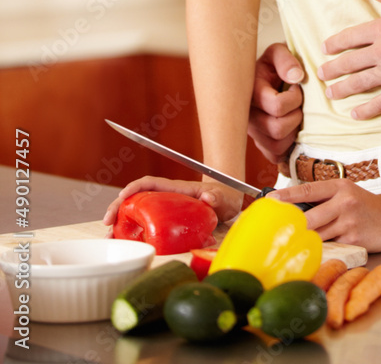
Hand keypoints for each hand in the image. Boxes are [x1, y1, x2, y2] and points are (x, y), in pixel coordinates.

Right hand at [102, 176, 241, 226]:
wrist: (228, 203)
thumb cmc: (224, 197)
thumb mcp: (223, 196)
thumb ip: (217, 196)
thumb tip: (210, 197)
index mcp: (175, 189)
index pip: (150, 183)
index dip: (134, 187)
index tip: (122, 197)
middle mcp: (165, 198)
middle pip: (136, 198)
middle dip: (118, 207)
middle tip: (107, 223)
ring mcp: (164, 210)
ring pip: (137, 212)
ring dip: (121, 222)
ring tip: (109, 236)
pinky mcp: (165, 222)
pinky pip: (144, 225)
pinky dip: (132, 233)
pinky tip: (125, 244)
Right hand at [247, 42, 304, 163]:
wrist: (267, 74)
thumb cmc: (273, 65)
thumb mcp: (278, 52)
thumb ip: (286, 60)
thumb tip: (296, 77)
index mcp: (250, 92)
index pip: (276, 106)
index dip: (294, 98)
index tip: (297, 87)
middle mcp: (247, 115)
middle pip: (277, 128)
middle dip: (296, 115)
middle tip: (299, 103)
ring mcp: (253, 131)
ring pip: (277, 145)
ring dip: (293, 131)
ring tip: (295, 114)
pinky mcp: (260, 144)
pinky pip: (275, 155)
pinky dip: (288, 145)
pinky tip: (291, 129)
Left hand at [274, 179, 380, 251]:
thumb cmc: (366, 206)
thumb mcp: (347, 193)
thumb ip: (325, 198)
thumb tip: (295, 207)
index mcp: (339, 187)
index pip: (307, 190)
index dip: (287, 196)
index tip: (270, 200)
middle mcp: (343, 202)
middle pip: (308, 217)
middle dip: (291, 226)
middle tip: (275, 230)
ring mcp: (349, 222)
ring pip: (317, 235)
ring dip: (304, 241)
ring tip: (291, 244)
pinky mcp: (353, 241)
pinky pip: (329, 248)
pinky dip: (320, 250)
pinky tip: (313, 253)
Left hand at [318, 0, 380, 118]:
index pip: (351, 36)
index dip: (335, 43)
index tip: (325, 49)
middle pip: (351, 62)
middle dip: (333, 69)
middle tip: (321, 74)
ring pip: (361, 83)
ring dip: (342, 89)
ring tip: (330, 93)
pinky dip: (366, 110)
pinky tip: (354, 114)